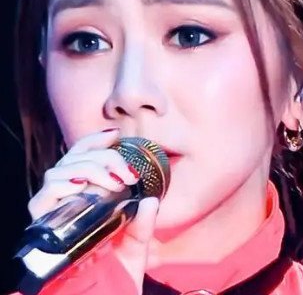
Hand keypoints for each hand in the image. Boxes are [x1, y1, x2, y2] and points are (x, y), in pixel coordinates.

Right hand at [28, 129, 159, 293]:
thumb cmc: (117, 275)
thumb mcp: (136, 247)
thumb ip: (144, 225)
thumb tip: (152, 200)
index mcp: (90, 201)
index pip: (82, 159)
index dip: (95, 142)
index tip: (116, 135)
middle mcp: (69, 203)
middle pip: (72, 161)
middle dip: (102, 158)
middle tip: (126, 173)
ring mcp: (55, 214)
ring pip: (58, 173)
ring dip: (87, 169)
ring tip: (113, 181)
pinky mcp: (42, 227)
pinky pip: (42, 197)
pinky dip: (61, 186)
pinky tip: (81, 186)